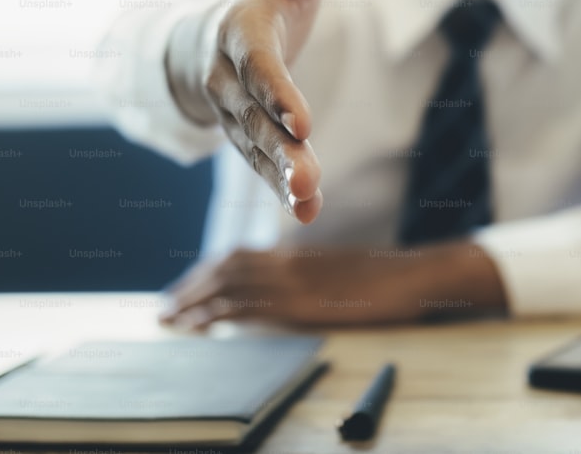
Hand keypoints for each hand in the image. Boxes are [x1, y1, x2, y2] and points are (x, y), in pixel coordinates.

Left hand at [159, 242, 507, 327]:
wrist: (414, 275)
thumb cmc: (385, 278)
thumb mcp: (340, 272)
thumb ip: (308, 277)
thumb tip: (285, 290)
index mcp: (296, 255)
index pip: (238, 257)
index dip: (207, 272)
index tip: (186, 288)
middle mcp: (288, 262)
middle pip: (225, 267)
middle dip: (191, 287)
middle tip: (166, 308)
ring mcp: (294, 281)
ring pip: (229, 284)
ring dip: (194, 300)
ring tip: (170, 319)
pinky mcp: (302, 303)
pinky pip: (248, 305)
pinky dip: (218, 313)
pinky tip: (201, 325)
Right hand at [165, 0, 361, 223]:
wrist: (210, 36)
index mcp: (240, 30)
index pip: (257, 64)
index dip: (276, 92)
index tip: (303, 123)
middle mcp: (227, 76)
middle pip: (253, 117)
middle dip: (279, 149)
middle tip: (307, 180)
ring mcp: (231, 110)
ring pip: (254, 147)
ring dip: (279, 177)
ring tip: (307, 203)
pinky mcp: (243, 134)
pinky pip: (260, 164)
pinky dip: (280, 189)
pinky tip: (306, 212)